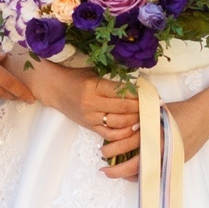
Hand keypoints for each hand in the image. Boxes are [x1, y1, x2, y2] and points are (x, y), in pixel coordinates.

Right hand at [8, 57, 140, 165]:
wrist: (55, 89)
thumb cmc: (76, 78)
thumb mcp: (94, 73)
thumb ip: (113, 80)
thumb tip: (139, 85)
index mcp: (94, 86)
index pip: (122, 92)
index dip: (139, 94)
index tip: (150, 94)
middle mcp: (91, 103)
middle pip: (123, 108)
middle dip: (140, 108)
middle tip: (153, 106)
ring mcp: (90, 117)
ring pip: (119, 123)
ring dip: (135, 120)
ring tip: (144, 116)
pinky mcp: (89, 127)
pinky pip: (110, 134)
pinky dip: (124, 133)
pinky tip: (132, 128)